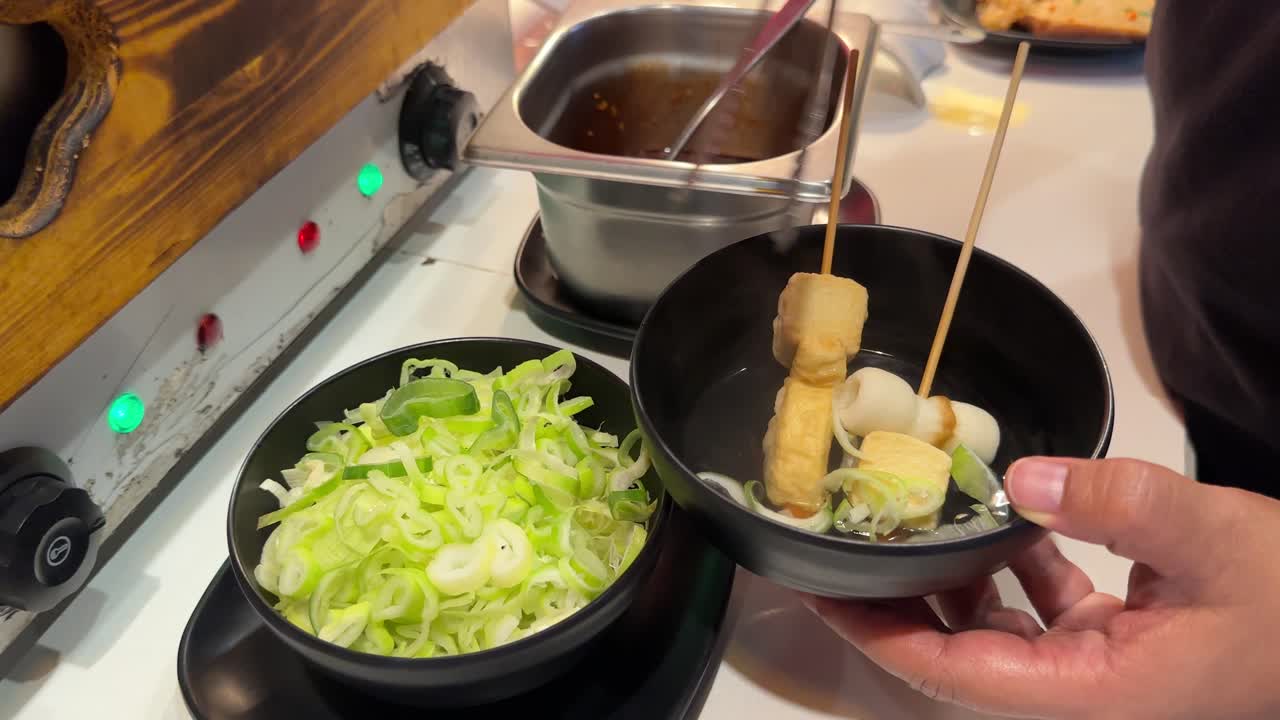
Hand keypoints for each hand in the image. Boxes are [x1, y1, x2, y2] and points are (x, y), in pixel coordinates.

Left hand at [802, 457, 1279, 719]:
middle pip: (960, 655)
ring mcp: (1101, 672)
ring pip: (998, 631)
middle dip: (899, 604)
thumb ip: (1119, 503)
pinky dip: (1016, 568)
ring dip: (952, 581)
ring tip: (904, 524)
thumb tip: (1025, 478)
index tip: (824, 591)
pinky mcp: (1121, 644)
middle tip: (844, 547)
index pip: (953, 674)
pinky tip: (1001, 518)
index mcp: (1091, 696)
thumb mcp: (1216, 538)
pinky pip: (1045, 610)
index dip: (881, 634)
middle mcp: (1083, 695)